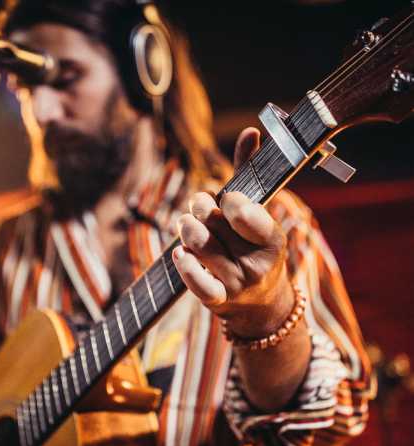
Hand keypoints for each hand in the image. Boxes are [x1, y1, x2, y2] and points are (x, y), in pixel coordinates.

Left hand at [173, 127, 293, 336]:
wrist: (261, 306)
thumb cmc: (254, 249)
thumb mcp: (260, 216)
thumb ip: (251, 174)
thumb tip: (250, 131)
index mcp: (273, 239)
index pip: (243, 212)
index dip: (226, 199)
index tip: (223, 199)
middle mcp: (257, 263)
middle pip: (214, 225)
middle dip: (199, 209)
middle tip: (196, 206)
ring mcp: (238, 284)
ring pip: (200, 246)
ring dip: (186, 229)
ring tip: (185, 224)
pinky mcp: (218, 301)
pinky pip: (197, 283)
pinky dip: (185, 266)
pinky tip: (180, 254)